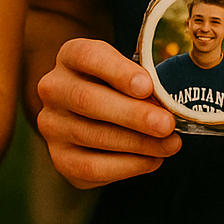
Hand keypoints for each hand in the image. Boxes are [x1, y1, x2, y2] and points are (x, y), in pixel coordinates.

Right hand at [36, 38, 179, 187]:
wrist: (91, 116)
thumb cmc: (117, 88)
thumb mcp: (126, 72)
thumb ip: (141, 82)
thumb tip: (166, 104)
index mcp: (69, 57)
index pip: (87, 56)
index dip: (117, 71)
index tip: (147, 86)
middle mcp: (53, 89)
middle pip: (87, 100)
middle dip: (133, 114)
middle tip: (167, 124)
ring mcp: (52, 126)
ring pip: (93, 136)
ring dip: (138, 143)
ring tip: (170, 144)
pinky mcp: (61, 159)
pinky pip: (92, 168)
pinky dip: (128, 166)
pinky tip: (152, 159)